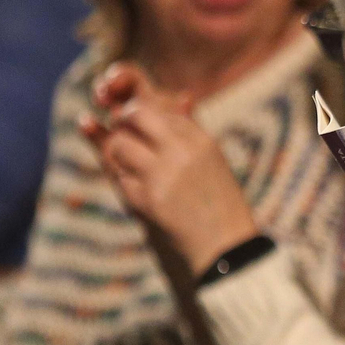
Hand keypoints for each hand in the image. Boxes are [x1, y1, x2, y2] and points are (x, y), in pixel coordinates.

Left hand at [79, 62, 260, 276]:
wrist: (226, 248)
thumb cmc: (222, 204)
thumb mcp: (213, 160)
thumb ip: (190, 131)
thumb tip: (182, 97)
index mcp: (201, 138)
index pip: (157, 107)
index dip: (139, 113)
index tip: (135, 124)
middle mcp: (182, 149)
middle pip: (134, 116)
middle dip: (123, 124)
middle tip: (125, 138)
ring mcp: (163, 172)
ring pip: (120, 145)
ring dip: (118, 154)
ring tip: (134, 169)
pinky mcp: (148, 197)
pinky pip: (120, 177)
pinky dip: (126, 183)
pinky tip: (142, 194)